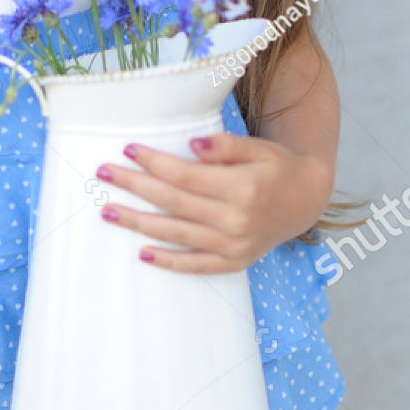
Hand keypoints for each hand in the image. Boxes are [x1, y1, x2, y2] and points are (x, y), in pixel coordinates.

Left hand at [94, 131, 333, 273]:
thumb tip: (192, 144)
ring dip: (139, 223)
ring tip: (109, 211)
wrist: (305, 199)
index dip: (154, 162)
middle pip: (173, 203)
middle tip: (103, 174)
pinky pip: (196, 266)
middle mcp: (236, 220)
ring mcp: (234, 245)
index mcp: (242, 188)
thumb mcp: (259, 148)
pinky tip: (142, 253)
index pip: (185, 175)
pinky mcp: (234, 262)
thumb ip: (226, 145)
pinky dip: (169, 262)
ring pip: (177, 234)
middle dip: (135, 187)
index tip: (128, 149)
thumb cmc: (276, 167)